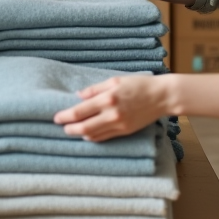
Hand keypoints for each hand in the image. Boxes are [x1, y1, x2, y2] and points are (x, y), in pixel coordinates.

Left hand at [53, 75, 168, 140]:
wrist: (161, 96)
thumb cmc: (138, 84)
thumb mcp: (114, 80)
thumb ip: (95, 89)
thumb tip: (78, 95)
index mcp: (107, 99)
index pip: (79, 112)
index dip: (65, 116)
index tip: (56, 118)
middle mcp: (112, 114)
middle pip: (84, 127)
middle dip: (69, 129)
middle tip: (62, 127)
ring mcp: (119, 125)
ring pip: (93, 135)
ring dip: (80, 134)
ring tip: (72, 130)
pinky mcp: (125, 131)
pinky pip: (105, 137)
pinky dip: (93, 137)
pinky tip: (87, 134)